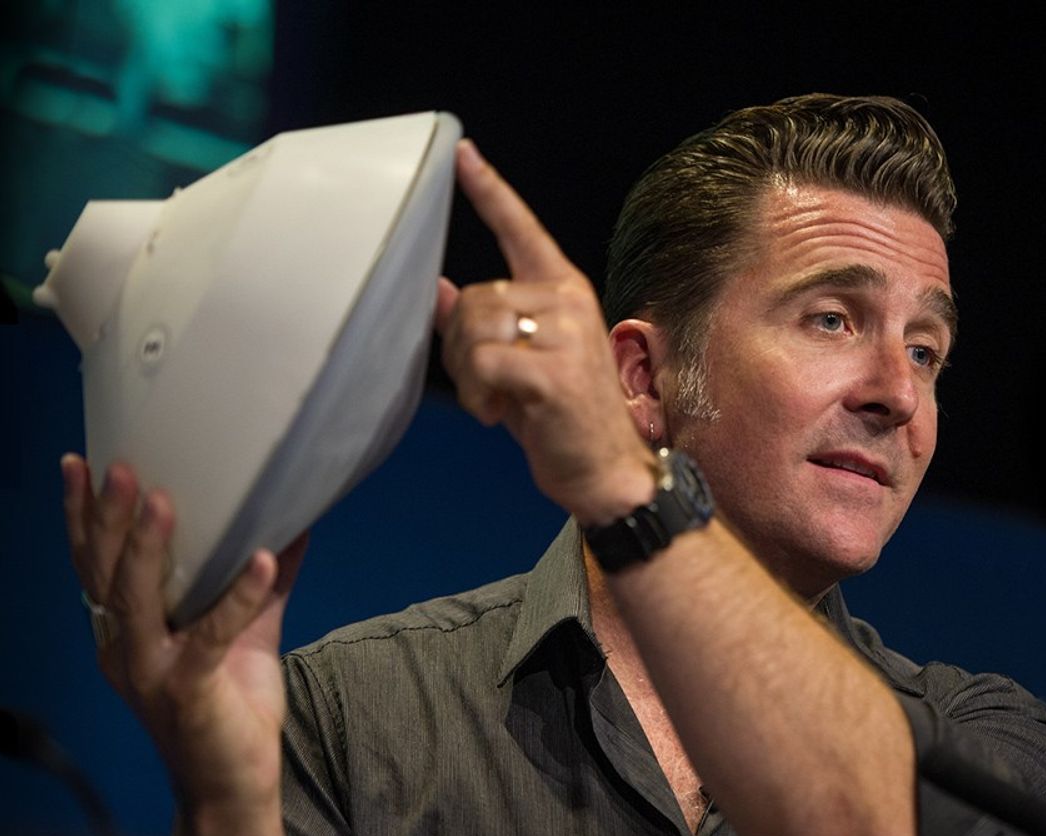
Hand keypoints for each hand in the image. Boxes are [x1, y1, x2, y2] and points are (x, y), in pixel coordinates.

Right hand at [61, 453, 306, 835]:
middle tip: (117, 466)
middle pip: (104, 573)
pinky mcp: (190, 691)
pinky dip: (239, 596)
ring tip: (161, 498)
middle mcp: (125, 649)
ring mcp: (151, 672)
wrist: (232, 789)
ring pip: (135, 599)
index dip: (83, 517)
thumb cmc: (232, 710)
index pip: (93, 565)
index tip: (80, 463)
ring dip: (147, 546)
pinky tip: (264, 560)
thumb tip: (293, 525)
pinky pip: (212, 635)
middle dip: (107, 517)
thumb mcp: (247, 635)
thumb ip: (263, 585)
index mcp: (125, 633)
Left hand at [436, 139, 654, 524]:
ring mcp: (565, 334)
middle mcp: (568, 301)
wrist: (609, 471)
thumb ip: (481, 324)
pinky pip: (483, 363)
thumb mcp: (518, 363)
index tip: (460, 153)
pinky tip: (497, 414)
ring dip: (466, 371)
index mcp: (564, 291)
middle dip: (458, 343)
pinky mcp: (553, 371)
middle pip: (475, 295)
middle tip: (478, 382)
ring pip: (474, 327)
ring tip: (490, 400)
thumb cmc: (563, 419)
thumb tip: (436, 290)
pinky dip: (477, 394)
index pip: (521, 228)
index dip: (488, 190)